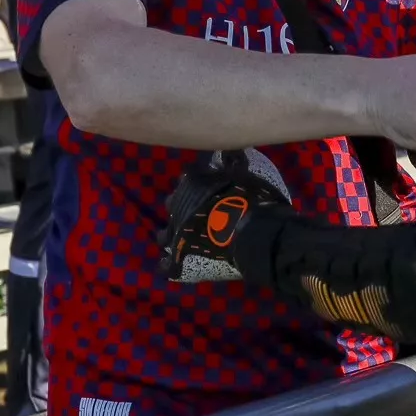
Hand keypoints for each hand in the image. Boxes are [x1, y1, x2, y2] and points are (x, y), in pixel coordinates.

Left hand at [160, 151, 292, 283]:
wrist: (252, 232)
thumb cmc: (250, 200)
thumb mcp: (244, 174)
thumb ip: (234, 161)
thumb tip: (231, 149)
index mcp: (191, 182)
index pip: (188, 177)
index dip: (198, 183)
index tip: (207, 188)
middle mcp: (178, 204)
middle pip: (173, 203)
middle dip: (181, 208)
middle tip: (197, 215)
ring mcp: (176, 230)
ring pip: (164, 234)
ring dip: (172, 235)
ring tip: (183, 240)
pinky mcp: (179, 255)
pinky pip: (166, 264)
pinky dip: (169, 265)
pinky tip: (173, 266)